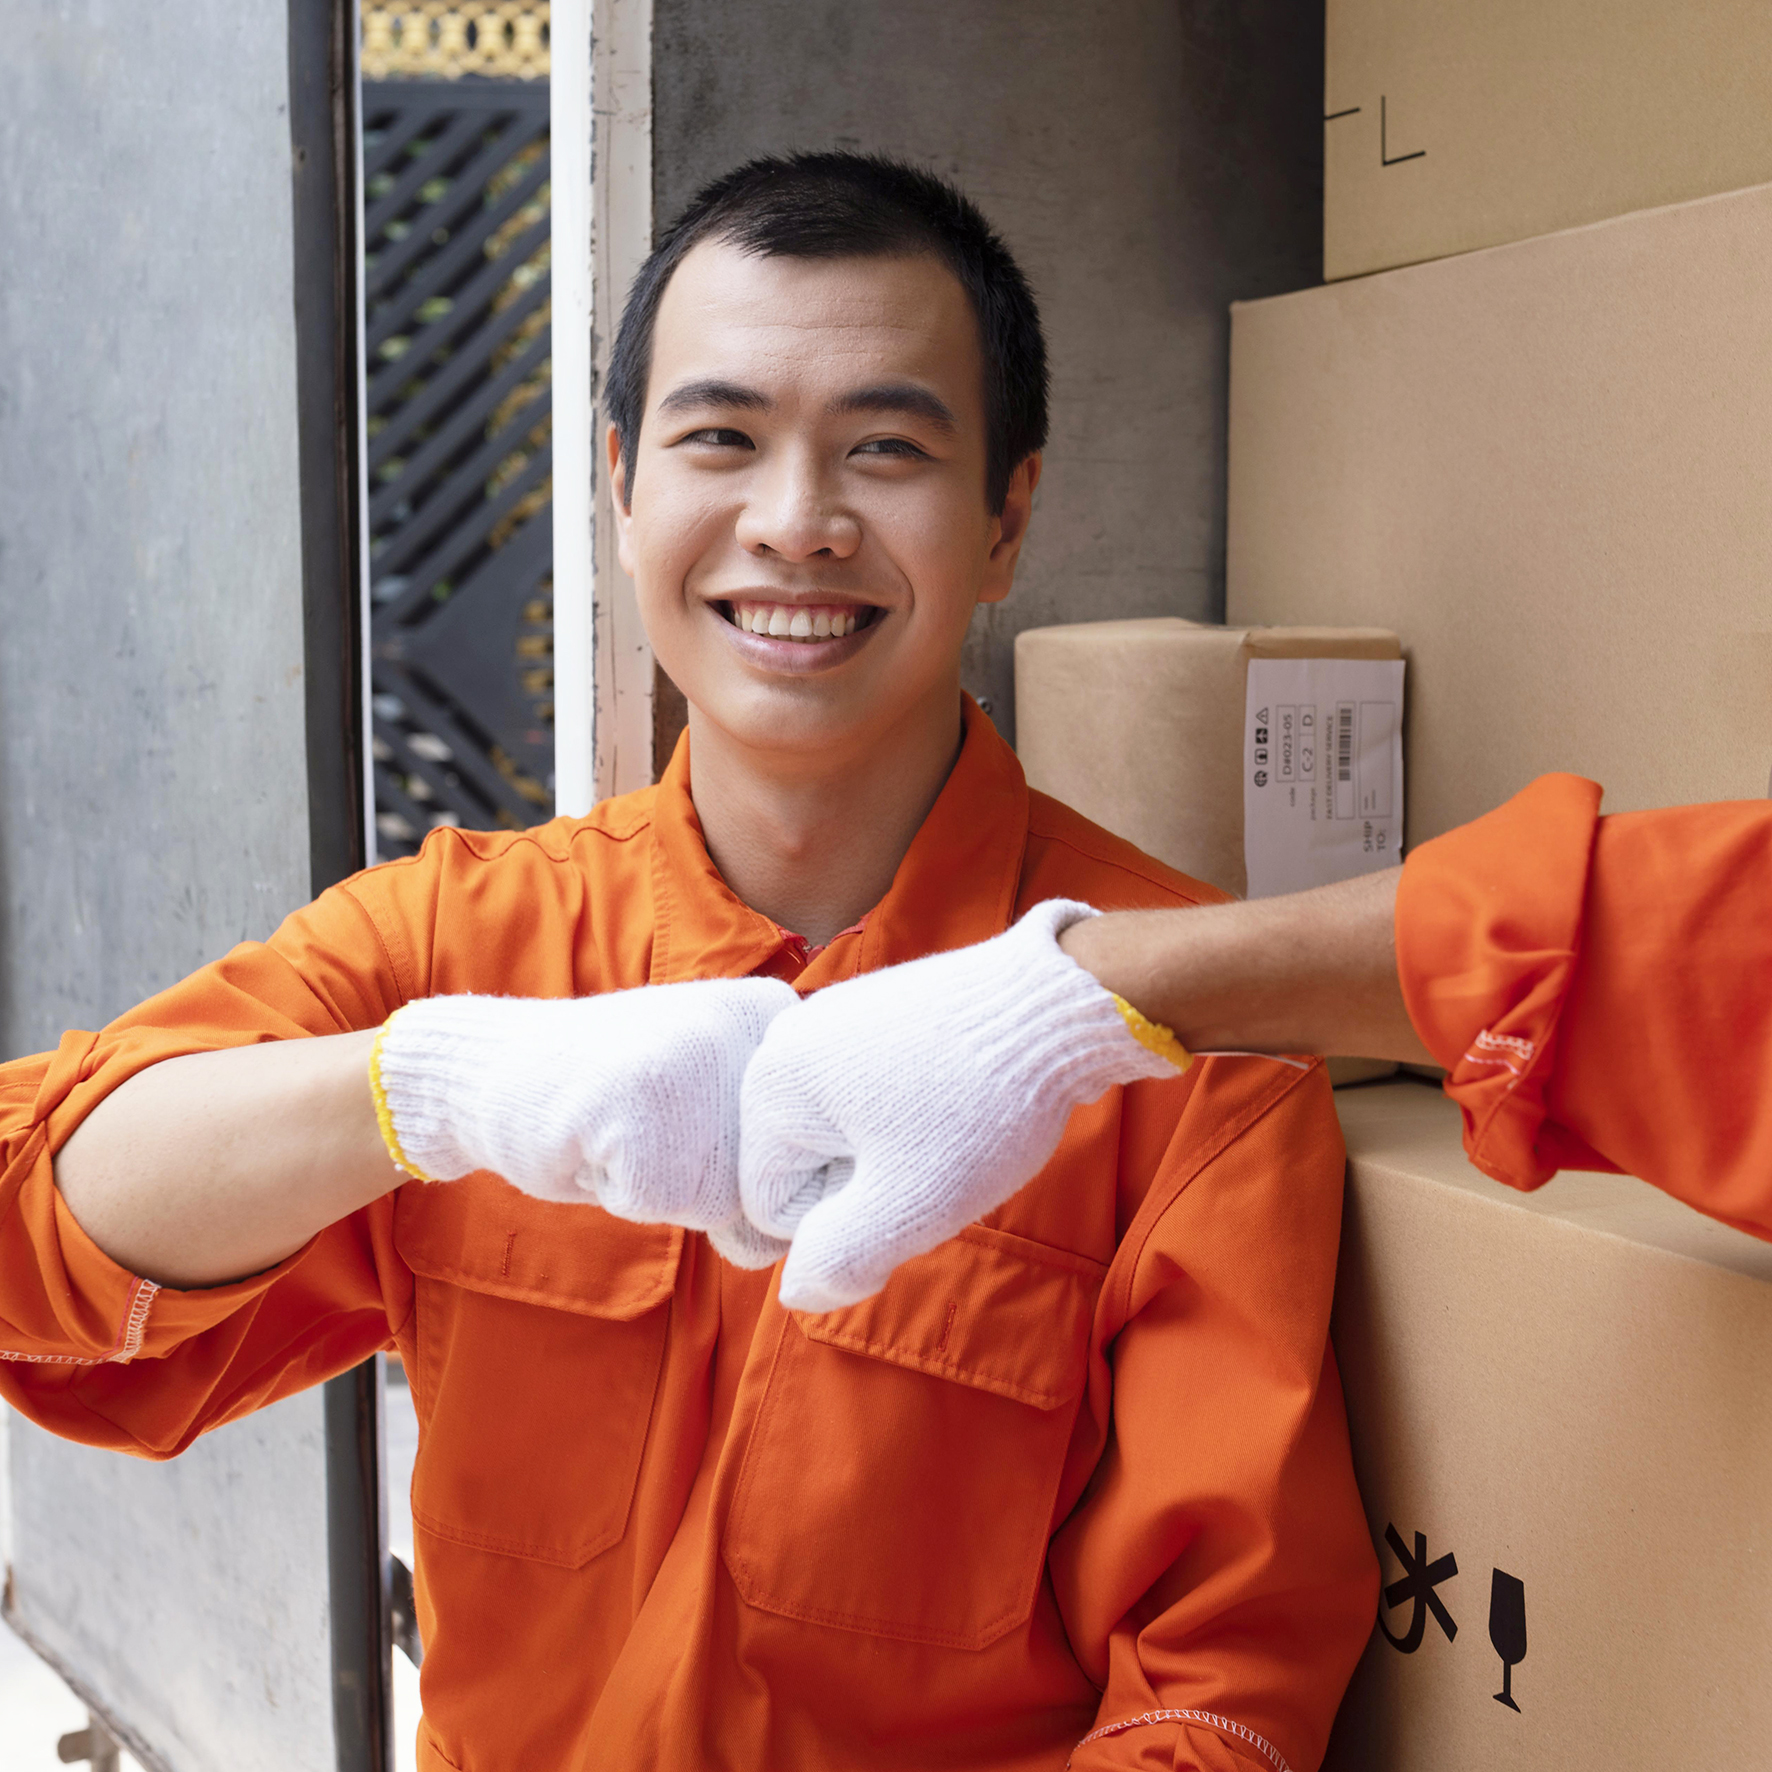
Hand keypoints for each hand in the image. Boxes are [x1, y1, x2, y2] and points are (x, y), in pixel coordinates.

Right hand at [374, 979, 797, 1262]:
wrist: (494, 1067)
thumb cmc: (612, 1101)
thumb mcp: (711, 1094)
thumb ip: (770, 1147)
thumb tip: (794, 1239)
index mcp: (772, 1012)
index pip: (814, 1150)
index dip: (744, 1165)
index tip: (688, 1117)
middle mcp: (748, 1025)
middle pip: (775, 1181)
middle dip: (710, 1184)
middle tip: (649, 1127)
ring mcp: (697, 1059)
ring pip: (729, 1201)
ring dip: (671, 1193)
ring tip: (625, 1133)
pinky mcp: (645, 1105)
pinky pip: (667, 1206)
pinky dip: (625, 1195)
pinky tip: (596, 1140)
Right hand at [738, 901, 1181, 1310]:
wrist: (1056, 1004)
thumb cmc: (980, 1106)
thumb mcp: (910, 1204)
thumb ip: (840, 1260)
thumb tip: (798, 1292)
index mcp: (770, 1086)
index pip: (775, 1208)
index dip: (846, 1220)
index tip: (906, 1182)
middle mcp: (785, 1043)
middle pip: (809, 1167)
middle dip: (869, 1184)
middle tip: (936, 1160)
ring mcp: (833, 1019)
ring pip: (845, 1134)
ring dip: (895, 1153)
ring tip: (952, 1128)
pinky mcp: (878, 1008)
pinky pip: (872, 1095)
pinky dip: (912, 1113)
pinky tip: (958, 1099)